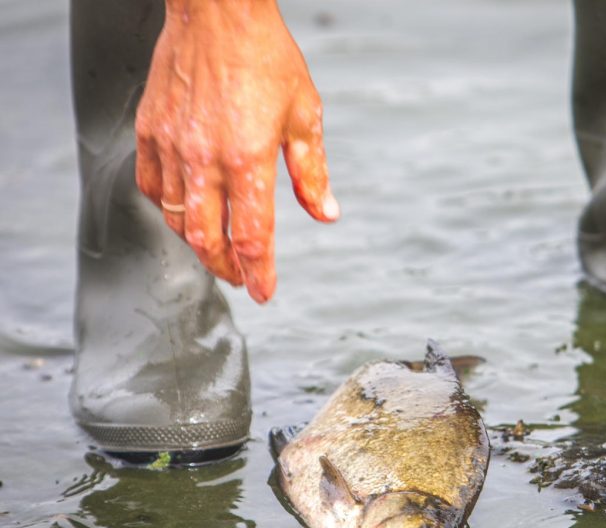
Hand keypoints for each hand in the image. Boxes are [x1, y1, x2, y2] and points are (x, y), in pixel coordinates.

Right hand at [135, 0, 338, 302]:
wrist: (217, 12)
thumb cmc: (264, 56)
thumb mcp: (304, 115)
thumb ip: (312, 172)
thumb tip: (325, 213)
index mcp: (248, 159)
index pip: (252, 236)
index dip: (259, 273)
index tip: (264, 292)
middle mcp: (205, 159)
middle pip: (208, 240)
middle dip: (227, 268)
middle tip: (241, 277)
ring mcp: (172, 146)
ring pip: (177, 219)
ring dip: (198, 244)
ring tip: (217, 250)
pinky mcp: (150, 131)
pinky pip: (152, 187)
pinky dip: (169, 209)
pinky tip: (185, 210)